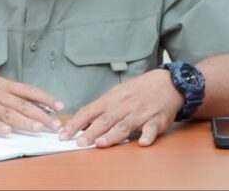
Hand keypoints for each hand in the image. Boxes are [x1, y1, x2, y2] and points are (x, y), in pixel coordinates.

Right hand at [0, 68, 63, 134]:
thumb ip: (7, 94)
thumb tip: (30, 103)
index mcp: (0, 84)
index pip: (27, 90)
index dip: (44, 98)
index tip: (60, 106)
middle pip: (21, 104)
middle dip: (40, 115)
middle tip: (55, 125)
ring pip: (6, 112)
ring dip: (23, 121)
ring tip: (37, 129)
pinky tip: (6, 131)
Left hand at [60, 68, 182, 147]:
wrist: (164, 84)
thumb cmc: (136, 92)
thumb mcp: (115, 95)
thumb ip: (100, 109)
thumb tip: (82, 122)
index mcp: (110, 100)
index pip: (88, 112)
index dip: (75, 123)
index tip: (64, 134)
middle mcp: (123, 107)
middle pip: (104, 120)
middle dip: (90, 132)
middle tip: (79, 143)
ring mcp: (139, 113)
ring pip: (124, 126)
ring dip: (112, 135)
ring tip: (100, 143)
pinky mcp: (156, 120)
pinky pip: (151, 128)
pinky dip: (147, 135)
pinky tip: (142, 142)